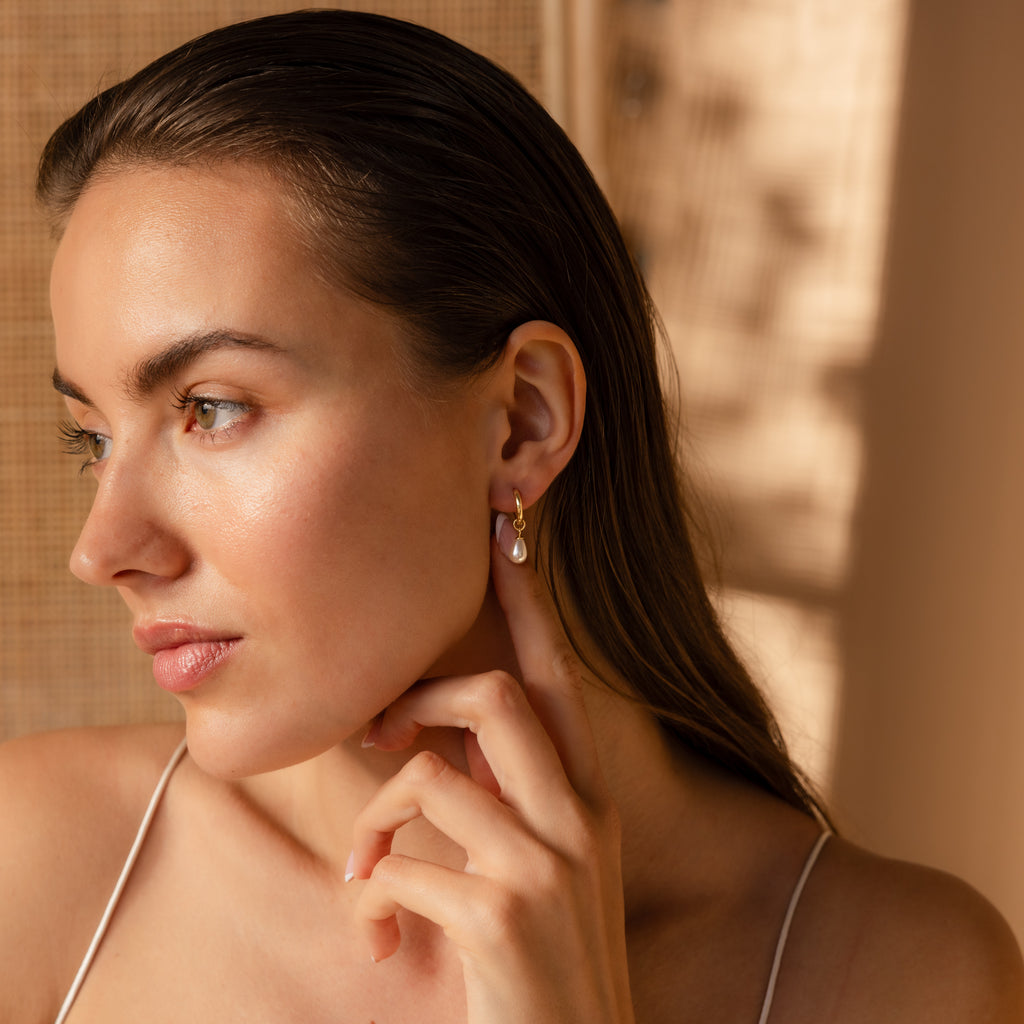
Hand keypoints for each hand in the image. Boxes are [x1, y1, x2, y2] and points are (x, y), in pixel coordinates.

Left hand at [347, 533, 634, 1023]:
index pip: (558, 680)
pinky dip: (369, 898)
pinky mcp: (503, 916)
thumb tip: (431, 754)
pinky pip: (400, 864)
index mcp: (590, 803)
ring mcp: (549, 864)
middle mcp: (581, 819)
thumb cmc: (543, 972)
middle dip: (423, 697)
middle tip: (382, 729)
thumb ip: (504, 809)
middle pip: (497, 694)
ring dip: (374, 820)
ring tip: (364, 874)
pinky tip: (379, 944)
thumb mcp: (540, 876)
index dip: (529, 607)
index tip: (505, 538)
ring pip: (430, 773)